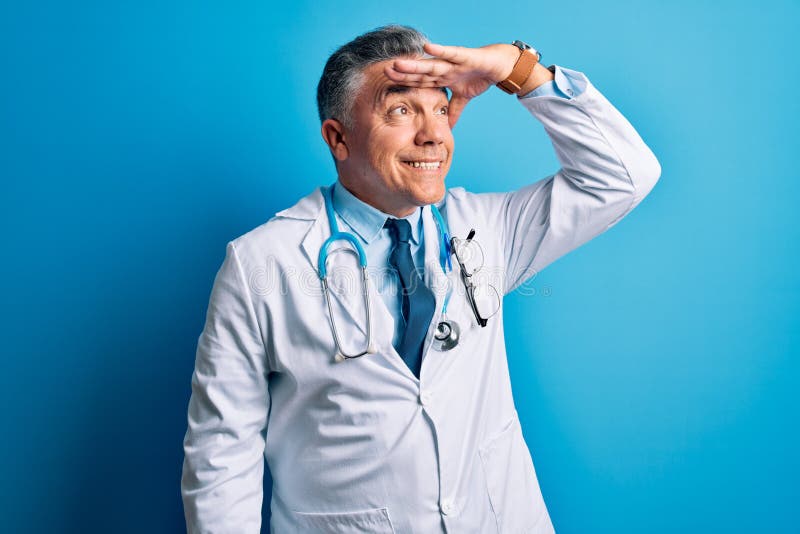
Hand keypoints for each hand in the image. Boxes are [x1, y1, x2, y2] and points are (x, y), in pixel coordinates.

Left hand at [385, 42, 519, 127]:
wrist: (499, 66)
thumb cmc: (480, 77)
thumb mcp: (463, 99)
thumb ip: (453, 112)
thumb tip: (448, 129)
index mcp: (441, 78)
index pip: (419, 83)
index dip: (405, 84)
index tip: (388, 86)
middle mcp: (443, 69)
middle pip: (420, 73)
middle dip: (403, 74)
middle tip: (384, 72)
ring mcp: (452, 62)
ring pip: (430, 65)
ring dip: (414, 65)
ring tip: (397, 64)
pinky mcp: (464, 56)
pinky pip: (451, 53)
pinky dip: (440, 51)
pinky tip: (426, 48)